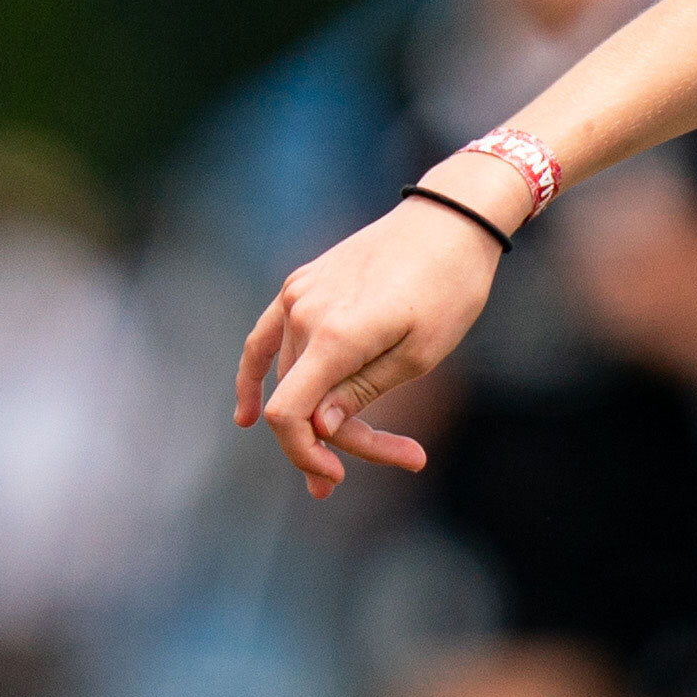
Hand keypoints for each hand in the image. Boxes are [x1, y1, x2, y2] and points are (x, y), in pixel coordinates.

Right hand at [234, 195, 506, 494]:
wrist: (449, 219)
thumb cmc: (449, 288)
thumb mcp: (419, 355)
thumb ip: (362, 392)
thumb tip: (318, 427)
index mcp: (336, 335)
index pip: (291, 413)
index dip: (305, 454)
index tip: (335, 477)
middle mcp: (305, 313)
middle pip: (301, 398)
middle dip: (340, 437)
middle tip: (405, 458)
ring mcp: (297, 295)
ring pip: (292, 374)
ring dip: (319, 413)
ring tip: (359, 450)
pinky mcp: (300, 284)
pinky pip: (265, 338)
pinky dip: (255, 377)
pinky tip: (246, 415)